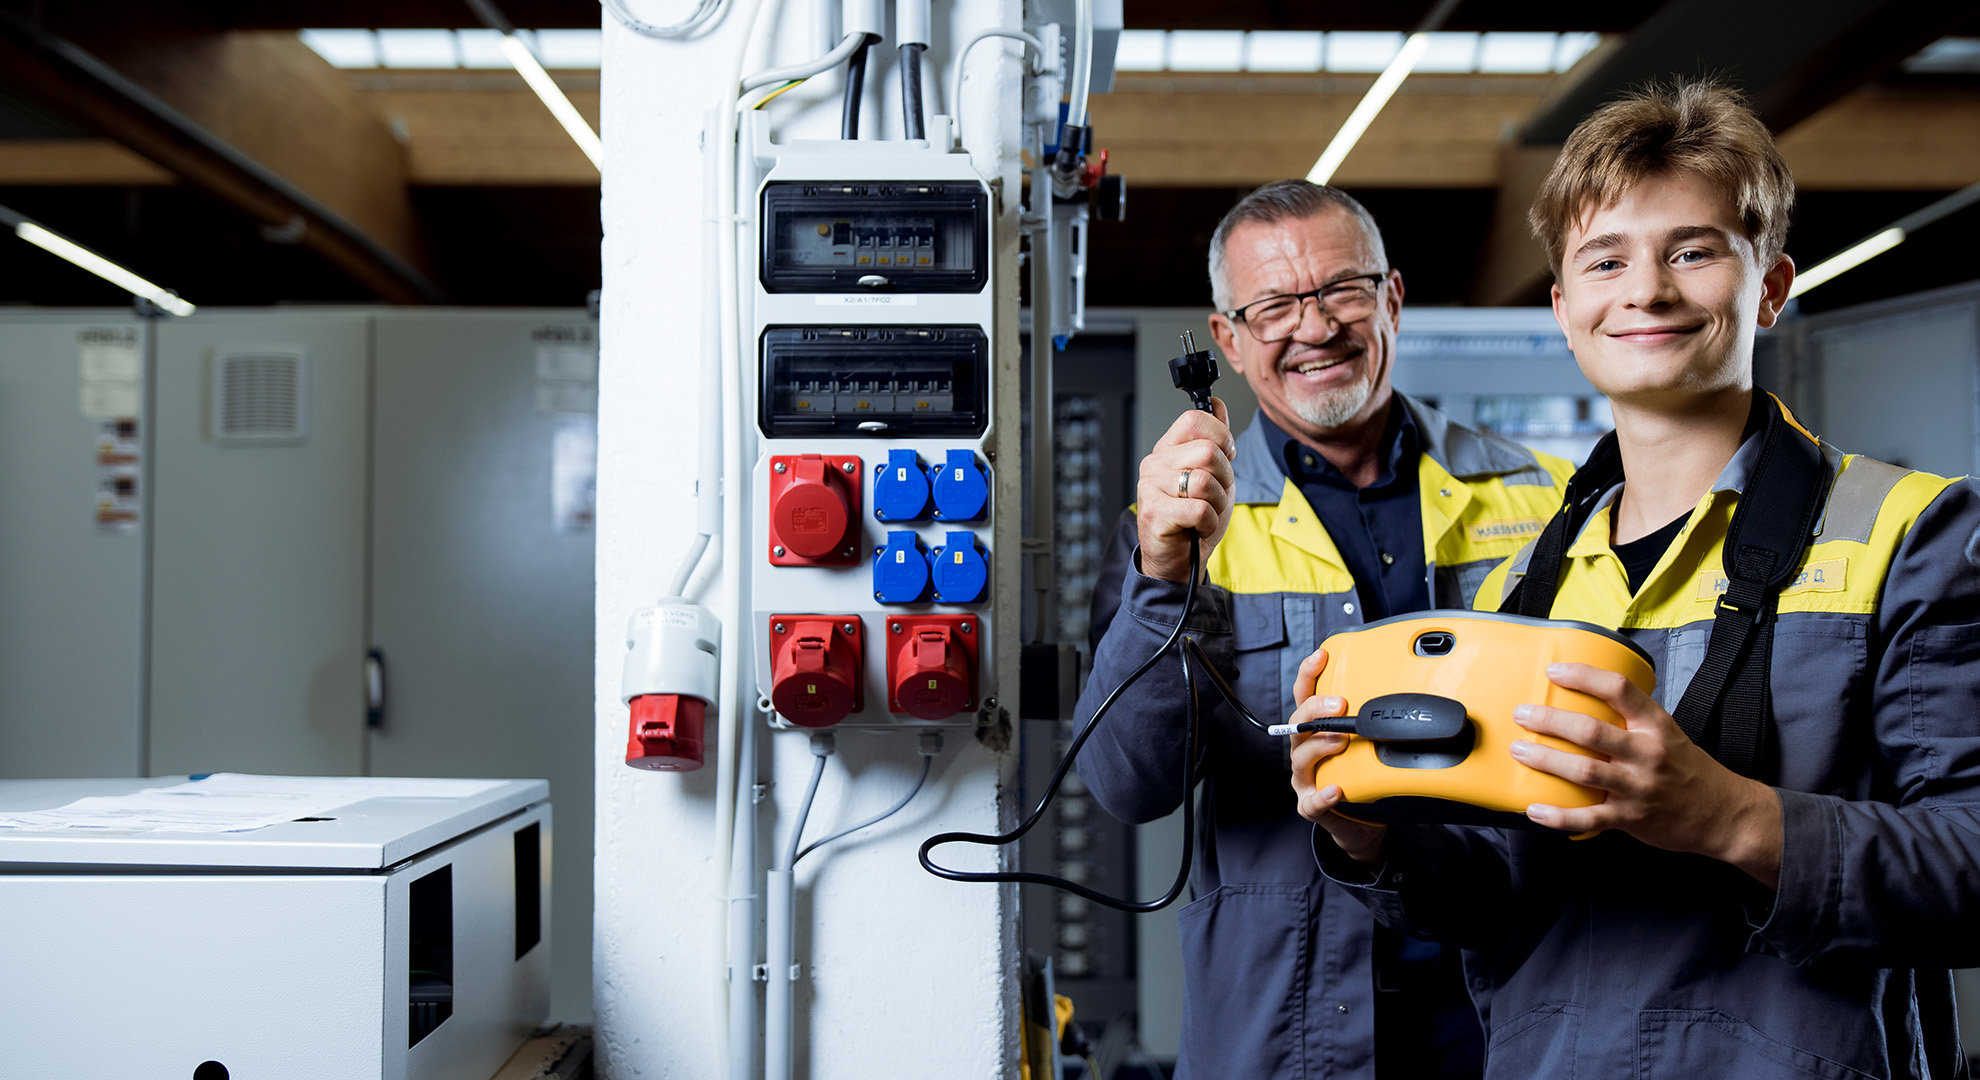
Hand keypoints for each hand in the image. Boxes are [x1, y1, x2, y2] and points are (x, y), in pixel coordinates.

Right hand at [1134, 398, 1236, 581]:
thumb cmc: (1194, 519)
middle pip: (1207, 451)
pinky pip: (1200, 510)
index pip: (1195, 419)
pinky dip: (1209, 523)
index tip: (1225, 455)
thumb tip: (1217, 404)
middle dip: (1224, 477)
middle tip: (1215, 494)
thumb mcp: (1213, 474)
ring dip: (1217, 503)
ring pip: (1205, 481)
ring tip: (1206, 512)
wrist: (1179, 560)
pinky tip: (1197, 527)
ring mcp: (1150, 488)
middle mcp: (1154, 463)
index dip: (1221, 436)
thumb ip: (1215, 439)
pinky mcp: (1154, 513)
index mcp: (1168, 449)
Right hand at [1287, 648, 1386, 863]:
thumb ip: (1378, 722)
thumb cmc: (1362, 778)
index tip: (1322, 656)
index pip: (1306, 696)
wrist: (1360, 824)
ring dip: (1320, 747)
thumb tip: (1416, 696)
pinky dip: (1322, 795)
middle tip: (1340, 705)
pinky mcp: (1311, 806)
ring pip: (1301, 758)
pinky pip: (1311, 802)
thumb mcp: (1369, 744)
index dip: (1309, 674)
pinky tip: (1336, 790)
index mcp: (1316, 731)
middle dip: (1316, 710)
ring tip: (1340, 742)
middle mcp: (1305, 751)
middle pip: (1299, 723)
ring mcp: (1305, 779)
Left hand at [1512, 662, 1782, 886]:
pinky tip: (1534, 810)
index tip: (1553, 671)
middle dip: (1551, 720)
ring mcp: (1638, 787)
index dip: (1582, 676)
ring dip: (1546, 760)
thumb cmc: (1687, 769)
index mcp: (1655, 725)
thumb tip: (1582, 698)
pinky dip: (1559, 817)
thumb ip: (1630, 719)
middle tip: (1523, 714)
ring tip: (1520, 750)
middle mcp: (1647, 753)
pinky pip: (1589, 819)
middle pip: (1591, 731)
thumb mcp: (1666, 733)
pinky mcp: (1631, 818)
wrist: (1725, 814)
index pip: (1618, 689)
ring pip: (1585, 772)